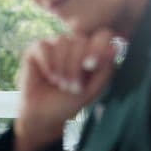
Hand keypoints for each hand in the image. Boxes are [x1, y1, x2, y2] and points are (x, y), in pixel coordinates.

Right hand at [15, 29, 117, 150]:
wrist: (43, 114)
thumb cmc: (68, 102)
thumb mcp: (93, 89)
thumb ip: (104, 69)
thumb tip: (113, 47)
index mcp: (92, 52)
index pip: (102, 35)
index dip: (98, 47)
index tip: (91, 65)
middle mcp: (74, 45)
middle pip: (81, 40)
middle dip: (76, 66)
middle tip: (71, 87)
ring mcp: (55, 45)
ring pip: (62, 41)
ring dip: (62, 66)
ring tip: (59, 83)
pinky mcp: (36, 49)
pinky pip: (44, 46)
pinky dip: (47, 63)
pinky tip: (47, 76)